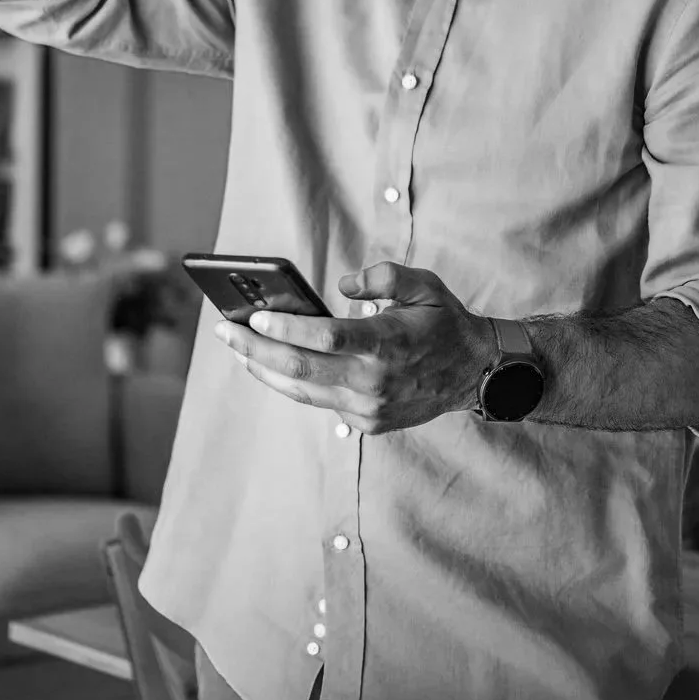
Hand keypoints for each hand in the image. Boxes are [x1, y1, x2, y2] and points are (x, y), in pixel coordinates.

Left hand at [212, 261, 498, 433]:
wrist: (475, 373)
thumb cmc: (444, 322)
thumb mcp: (424, 285)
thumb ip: (384, 276)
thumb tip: (343, 287)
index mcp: (388, 343)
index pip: (325, 338)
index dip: (285, 329)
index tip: (253, 317)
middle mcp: (375, 381)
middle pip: (300, 368)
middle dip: (254, 349)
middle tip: (223, 330)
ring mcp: (370, 408)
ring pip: (302, 391)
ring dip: (263, 369)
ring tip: (236, 348)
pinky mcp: (368, 423)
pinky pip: (319, 402)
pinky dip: (291, 383)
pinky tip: (270, 366)